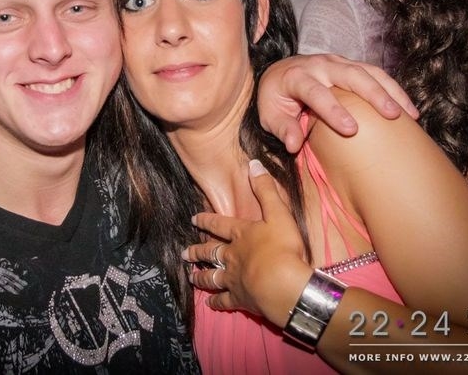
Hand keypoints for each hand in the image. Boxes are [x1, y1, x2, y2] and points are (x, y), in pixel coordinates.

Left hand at [183, 160, 312, 326]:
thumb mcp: (279, 213)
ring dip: (201, 276)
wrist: (284, 284)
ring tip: (191, 276)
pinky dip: (216, 302)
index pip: (220, 224)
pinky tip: (210, 303)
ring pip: (212, 276)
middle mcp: (233, 256)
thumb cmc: (283, 247)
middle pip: (210, 252)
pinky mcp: (240, 299)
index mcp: (242, 234)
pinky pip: (224, 301)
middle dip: (197, 251)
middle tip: (183, 252)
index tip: (193, 219)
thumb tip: (253, 163)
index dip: (207, 220)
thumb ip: (266, 189)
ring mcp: (234, 279)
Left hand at [257, 54, 417, 152]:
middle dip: (373, 94)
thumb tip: (294, 145)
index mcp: (296, 77)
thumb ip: (282, 128)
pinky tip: (407, 108)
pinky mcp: (350, 65)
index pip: (316, 92)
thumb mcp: (269, 115)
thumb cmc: (275, 98)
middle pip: (350, 76)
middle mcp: (319, 65)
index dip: (333, 110)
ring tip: (409, 114)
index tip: (351, 129)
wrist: (279, 72)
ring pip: (369, 72)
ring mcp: (337, 62)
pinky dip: (393, 89)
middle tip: (392, 116)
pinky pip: (376, 74)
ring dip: (391, 91)